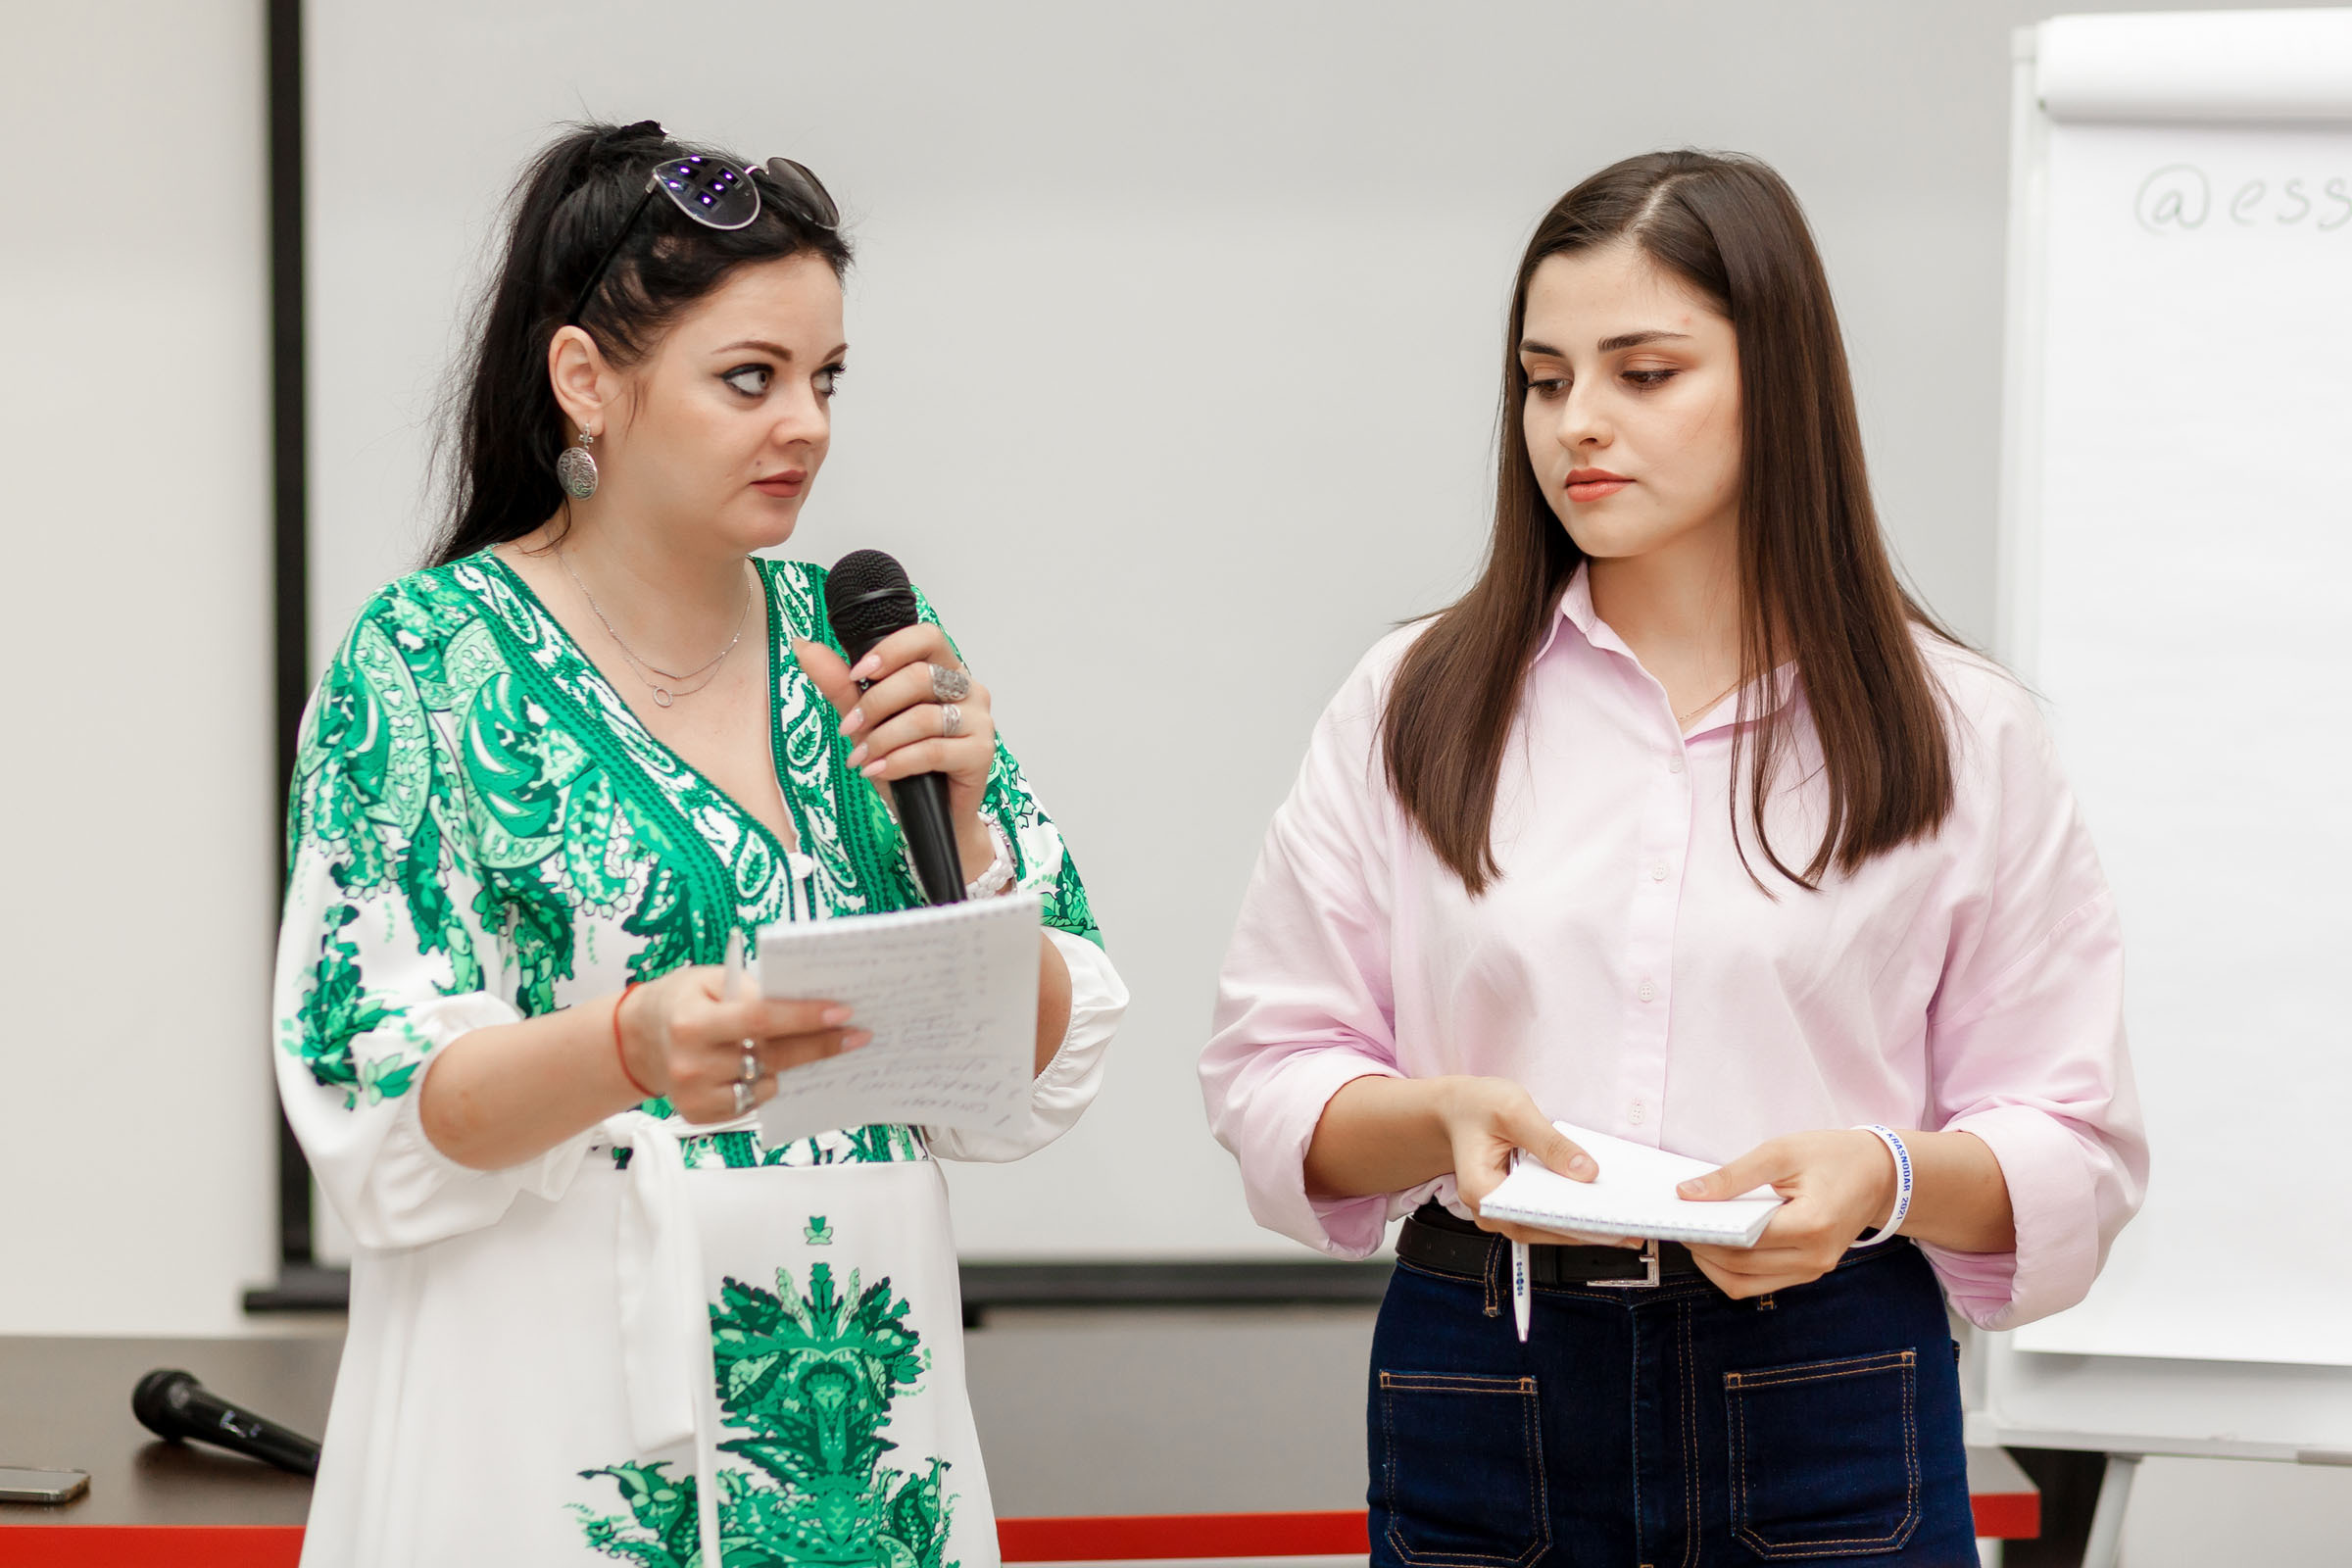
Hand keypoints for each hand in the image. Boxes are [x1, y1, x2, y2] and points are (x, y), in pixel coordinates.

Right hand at [617, 967, 868, 1124]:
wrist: (639, 1039)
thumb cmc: (682, 1001)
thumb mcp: (707, 979)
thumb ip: (749, 991)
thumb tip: (805, 1004)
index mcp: (693, 1023)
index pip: (761, 1020)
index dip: (804, 1017)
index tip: (843, 1012)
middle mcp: (692, 1064)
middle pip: (772, 1056)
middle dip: (820, 1044)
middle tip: (857, 1034)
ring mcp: (694, 1095)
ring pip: (767, 1084)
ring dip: (784, 1066)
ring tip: (778, 1047)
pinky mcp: (699, 1115)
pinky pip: (752, 1103)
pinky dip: (761, 1085)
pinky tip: (752, 1069)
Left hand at [793, 627, 997, 876]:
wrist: (931, 816)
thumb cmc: (905, 762)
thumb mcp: (866, 721)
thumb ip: (840, 684)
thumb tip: (804, 647)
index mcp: (945, 670)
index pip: (927, 637)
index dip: (891, 650)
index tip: (857, 674)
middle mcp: (968, 689)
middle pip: (922, 676)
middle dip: (876, 703)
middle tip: (850, 727)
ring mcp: (979, 721)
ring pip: (924, 716)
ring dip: (883, 738)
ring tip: (863, 757)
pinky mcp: (981, 753)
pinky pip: (933, 750)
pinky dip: (898, 761)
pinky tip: (879, 771)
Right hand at [1438, 1079, 1642, 1249]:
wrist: (1455, 1108)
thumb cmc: (1476, 1106)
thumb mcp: (1513, 1111)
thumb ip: (1550, 1142)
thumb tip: (1586, 1171)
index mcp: (1481, 1190)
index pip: (1530, 1217)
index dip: (1568, 1224)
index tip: (1603, 1224)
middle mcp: (1489, 1210)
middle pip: (1541, 1230)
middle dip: (1585, 1229)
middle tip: (1627, 1230)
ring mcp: (1501, 1211)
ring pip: (1546, 1228)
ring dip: (1582, 1225)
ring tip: (1621, 1221)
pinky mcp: (1515, 1205)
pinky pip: (1545, 1216)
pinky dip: (1572, 1213)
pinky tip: (1599, 1205)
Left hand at [1678, 1130, 1898, 1297]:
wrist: (1881, 1174)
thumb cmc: (1832, 1157)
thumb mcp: (1781, 1152)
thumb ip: (1733, 1176)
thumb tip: (1688, 1194)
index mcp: (1811, 1226)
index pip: (1742, 1242)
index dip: (1704, 1233)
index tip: (1677, 1218)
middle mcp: (1814, 1258)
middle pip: (1740, 1267)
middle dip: (1702, 1249)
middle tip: (1680, 1225)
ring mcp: (1813, 1271)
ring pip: (1746, 1285)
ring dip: (1714, 1266)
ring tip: (1696, 1235)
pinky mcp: (1809, 1272)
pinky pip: (1760, 1283)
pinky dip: (1733, 1269)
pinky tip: (1720, 1243)